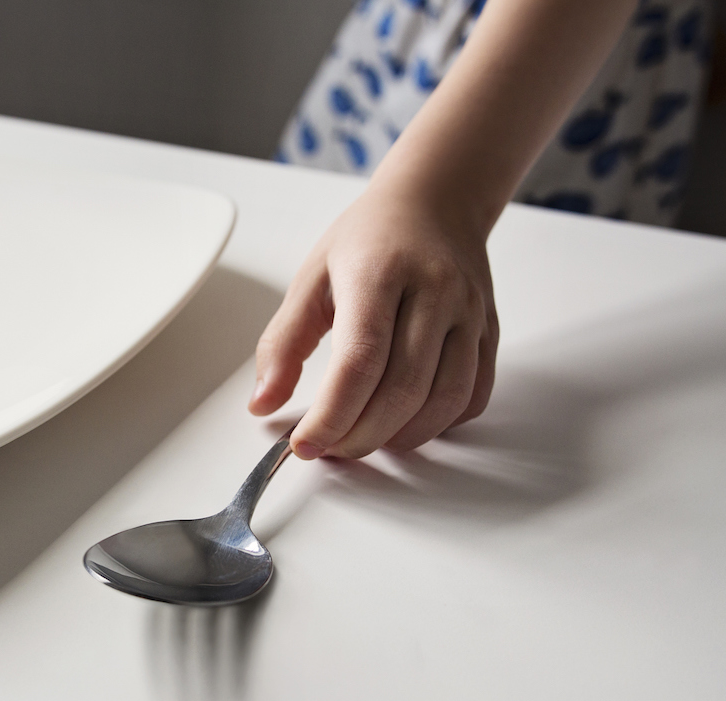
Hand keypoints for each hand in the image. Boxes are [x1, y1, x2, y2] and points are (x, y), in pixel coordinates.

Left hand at [248, 182, 498, 459]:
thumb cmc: (368, 241)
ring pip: (444, 399)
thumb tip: (262, 403)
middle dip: (360, 435)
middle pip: (403, 389)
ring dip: (400, 437)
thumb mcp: (311, 279)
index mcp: (379, 272)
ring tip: (363, 439)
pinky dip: (438, 425)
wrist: (434, 202)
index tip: (305, 444)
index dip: (332, 415)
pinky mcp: (489, 332)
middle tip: (330, 448)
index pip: (359, 361)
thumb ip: (283, 343)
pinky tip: (404, 424)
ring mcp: (469, 313)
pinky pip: (472, 396)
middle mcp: (433, 291)